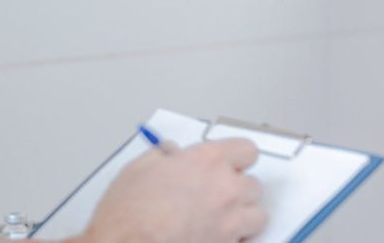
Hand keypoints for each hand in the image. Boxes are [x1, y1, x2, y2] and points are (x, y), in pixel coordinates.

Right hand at [74, 138, 266, 242]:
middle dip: (237, 189)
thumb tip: (170, 153)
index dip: (237, 158)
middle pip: (254, 184)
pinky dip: (234, 240)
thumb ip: (162, 155)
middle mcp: (225, 188)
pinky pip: (245, 241)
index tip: (231, 164)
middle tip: (217, 195)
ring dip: (243, 216)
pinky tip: (216, 237)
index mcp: (207, 161)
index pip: (246, 150)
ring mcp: (230, 220)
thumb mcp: (137, 169)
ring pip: (257, 214)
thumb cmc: (126, 217)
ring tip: (222, 220)